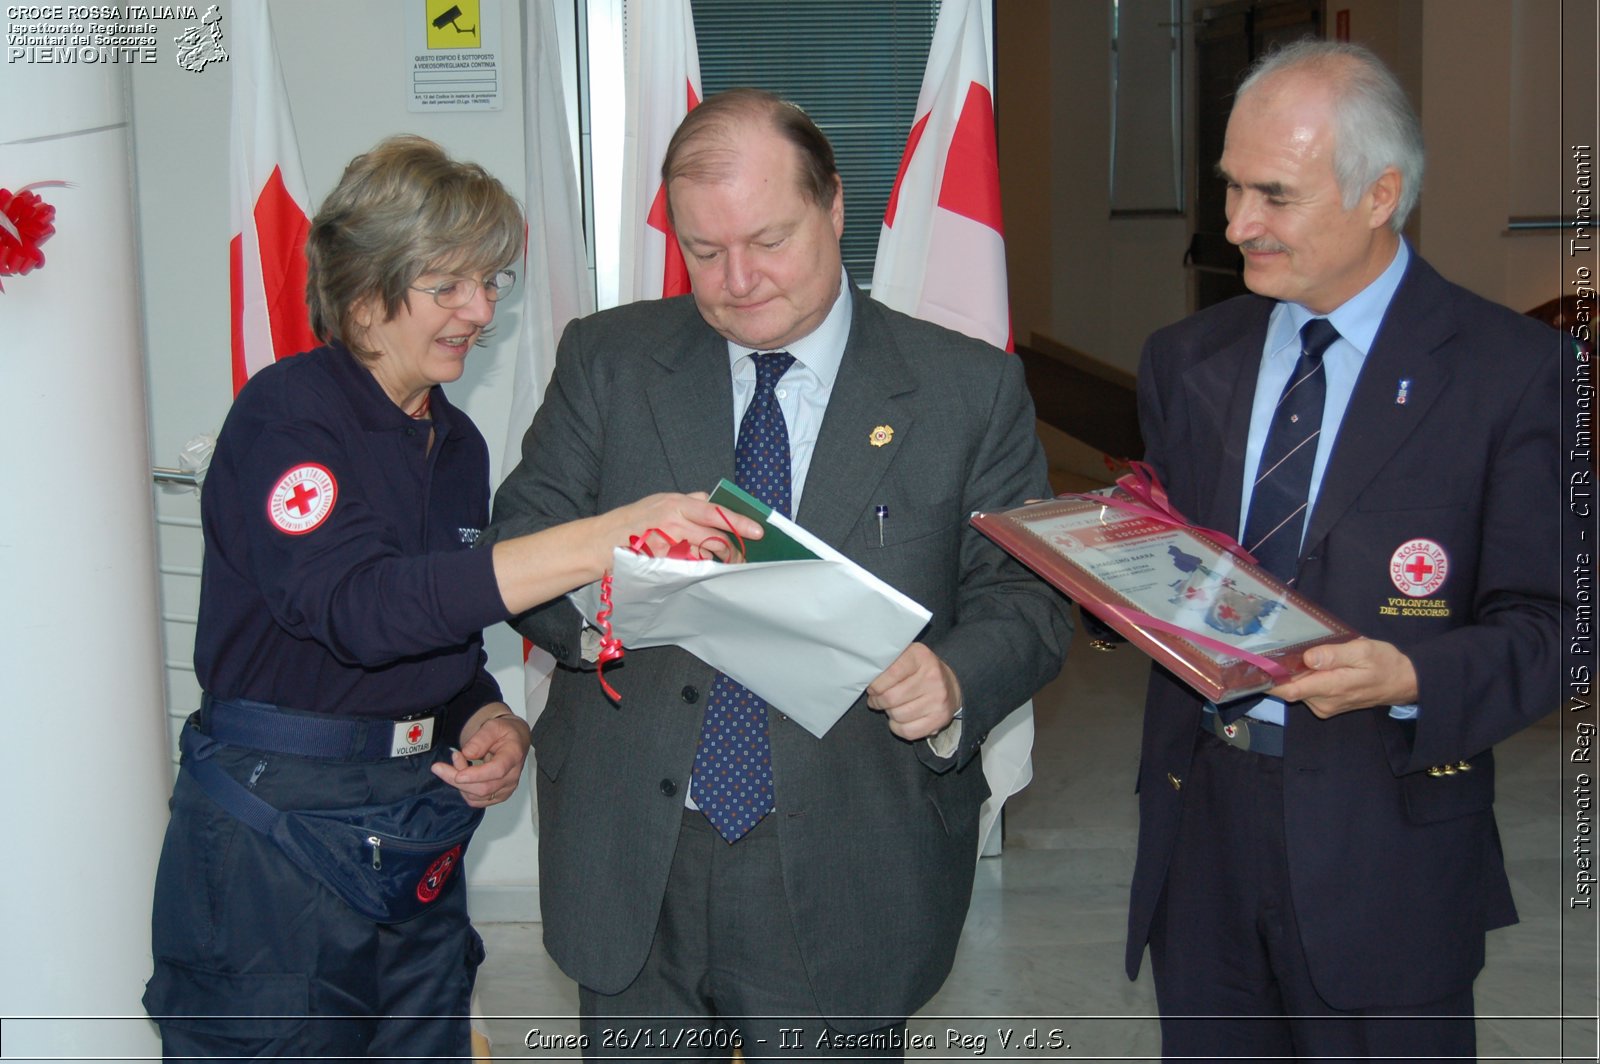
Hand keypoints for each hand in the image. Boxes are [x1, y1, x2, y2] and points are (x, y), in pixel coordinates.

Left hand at [431, 703, 530, 806]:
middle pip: (483, 787)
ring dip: (459, 783)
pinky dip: (464, 790)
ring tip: (457, 762)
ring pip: (477, 796)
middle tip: (439, 766)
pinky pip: (476, 801)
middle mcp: (512, 776)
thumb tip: (467, 753)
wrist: (514, 741)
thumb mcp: (493, 726)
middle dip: (456, 779)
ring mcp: (506, 788)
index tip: (458, 775)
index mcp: (513, 756)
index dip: (476, 775)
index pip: (497, 770)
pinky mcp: (498, 796)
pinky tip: (461, 775)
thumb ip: (481, 738)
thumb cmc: (505, 733)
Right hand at [600, 492, 762, 562]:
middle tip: (740, 558)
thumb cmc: (629, 523)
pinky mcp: (661, 563)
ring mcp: (667, 544)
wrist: (598, 542)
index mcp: (675, 503)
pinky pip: (687, 569)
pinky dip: (696, 571)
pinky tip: (696, 573)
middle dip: (731, 550)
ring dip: (715, 563)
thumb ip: (685, 502)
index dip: (739, 521)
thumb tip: (708, 499)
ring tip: (720, 566)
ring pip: (704, 555)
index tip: (759, 531)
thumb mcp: (658, 503)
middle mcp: (673, 521)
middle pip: (715, 537)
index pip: (715, 511)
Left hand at [866, 643, 962, 740]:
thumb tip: (866, 677)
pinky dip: (897, 727)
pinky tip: (899, 719)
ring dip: (889, 713)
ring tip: (892, 706)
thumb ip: (887, 663)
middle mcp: (933, 677)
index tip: (872, 687)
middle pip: (890, 698)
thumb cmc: (919, 671)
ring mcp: (938, 699)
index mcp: (921, 656)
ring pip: (897, 715)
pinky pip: (907, 731)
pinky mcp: (940, 718)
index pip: (890, 672)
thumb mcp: (906, 657)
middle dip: (878, 701)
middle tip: (877, 699)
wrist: (951, 686)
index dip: (875, 684)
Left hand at [1267, 637, 1418, 717]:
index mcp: (1331, 688)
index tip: (1250, 669)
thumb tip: (1308, 658)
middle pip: (1289, 690)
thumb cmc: (1384, 663)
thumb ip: (1334, 655)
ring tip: (1282, 653)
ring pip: (1297, 690)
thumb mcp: (1362, 651)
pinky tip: (1301, 663)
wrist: (1404, 682)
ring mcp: (1325, 706)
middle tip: (1260, 652)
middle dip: (1275, 674)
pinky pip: (1306, 692)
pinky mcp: (1327, 705)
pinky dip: (1300, 679)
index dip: (1268, 681)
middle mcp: (1323, 702)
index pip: (1289, 690)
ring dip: (1289, 675)